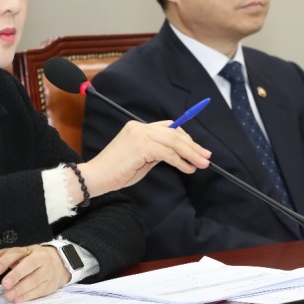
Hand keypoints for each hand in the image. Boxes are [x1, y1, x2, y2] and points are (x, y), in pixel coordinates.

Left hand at [0, 245, 69, 302]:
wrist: (60, 263)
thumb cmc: (34, 258)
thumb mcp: (19, 253)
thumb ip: (0, 256)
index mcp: (30, 249)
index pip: (17, 252)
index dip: (6, 260)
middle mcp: (40, 259)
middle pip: (28, 266)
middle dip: (16, 275)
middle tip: (5, 284)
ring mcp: (47, 272)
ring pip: (34, 280)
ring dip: (21, 289)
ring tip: (9, 295)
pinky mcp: (50, 285)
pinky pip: (39, 291)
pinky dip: (28, 296)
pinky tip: (19, 299)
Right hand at [80, 120, 211, 197]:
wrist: (97, 176)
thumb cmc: (117, 171)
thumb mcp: (141, 159)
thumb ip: (156, 153)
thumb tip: (176, 155)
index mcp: (138, 127)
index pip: (168, 127)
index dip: (185, 137)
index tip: (197, 149)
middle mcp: (139, 127)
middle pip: (174, 132)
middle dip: (193, 145)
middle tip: (206, 157)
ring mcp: (140, 135)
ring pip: (174, 141)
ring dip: (191, 153)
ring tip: (202, 163)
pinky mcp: (141, 146)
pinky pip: (167, 153)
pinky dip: (180, 161)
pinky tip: (188, 169)